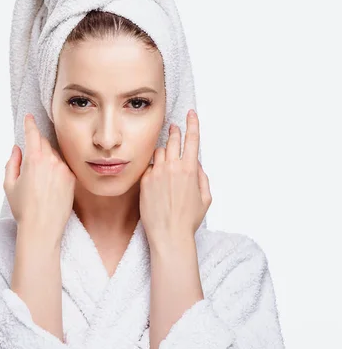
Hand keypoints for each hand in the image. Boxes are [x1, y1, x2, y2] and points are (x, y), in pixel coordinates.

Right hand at [4, 113, 75, 240]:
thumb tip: (17, 149)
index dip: (30, 124)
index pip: (33, 134)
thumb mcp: (10, 184)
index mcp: (34, 160)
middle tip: (30, 161)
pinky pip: (62, 166)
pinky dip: (56, 169)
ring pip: (54, 155)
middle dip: (37, 146)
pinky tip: (49, 185)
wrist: (43, 228)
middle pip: (44, 143)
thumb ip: (12, 162)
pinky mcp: (72, 178)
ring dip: (46, 159)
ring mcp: (64, 169)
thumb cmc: (24, 209)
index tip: (29, 117)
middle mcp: (51, 161)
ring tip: (39, 180)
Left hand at [139, 109, 210, 242]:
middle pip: (172, 141)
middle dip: (175, 132)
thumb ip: (202, 177)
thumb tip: (196, 164)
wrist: (168, 234)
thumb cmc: (188, 219)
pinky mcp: (144, 180)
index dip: (192, 124)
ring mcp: (156, 173)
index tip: (191, 113)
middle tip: (174, 128)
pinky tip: (157, 176)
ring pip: (159, 152)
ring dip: (163, 151)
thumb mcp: (205, 198)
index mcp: (190, 170)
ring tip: (166, 157)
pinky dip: (154, 167)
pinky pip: (149, 166)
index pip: (192, 140)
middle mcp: (172, 168)